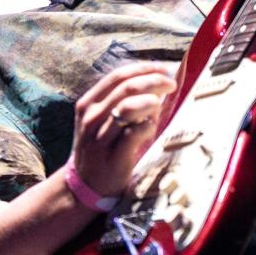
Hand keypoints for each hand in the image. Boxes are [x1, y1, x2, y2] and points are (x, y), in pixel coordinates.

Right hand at [70, 62, 176, 198]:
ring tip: (159, 108)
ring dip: (151, 102)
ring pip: (129, 107)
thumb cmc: (100, 148)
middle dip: (154, 81)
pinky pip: (135, 133)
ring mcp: (100, 137)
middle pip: (127, 88)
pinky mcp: (113, 156)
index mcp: (88, 104)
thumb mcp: (100, 120)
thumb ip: (120, 101)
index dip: (143, 69)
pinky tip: (151, 128)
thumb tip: (154, 81)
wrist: (84, 186)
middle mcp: (91, 117)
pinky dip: (148, 126)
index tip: (162, 69)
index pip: (117, 76)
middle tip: (171, 84)